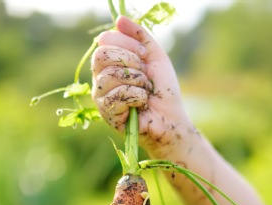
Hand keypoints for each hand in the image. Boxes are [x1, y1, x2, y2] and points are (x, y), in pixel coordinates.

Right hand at [92, 16, 192, 156]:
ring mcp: (101, 96)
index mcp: (110, 62)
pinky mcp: (107, 113)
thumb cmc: (162, 89)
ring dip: (137, 81)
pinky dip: (136, 96)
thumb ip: (139, 35)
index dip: (126, 44)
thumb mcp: (155, 55)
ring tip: (145, 91)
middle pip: (101, 56)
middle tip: (145, 74)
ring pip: (109, 75)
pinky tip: (142, 104)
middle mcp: (100, 77)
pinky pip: (116, 95)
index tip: (143, 55)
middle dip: (130, 62)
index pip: (104, 41)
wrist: (171, 118)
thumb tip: (119, 19)